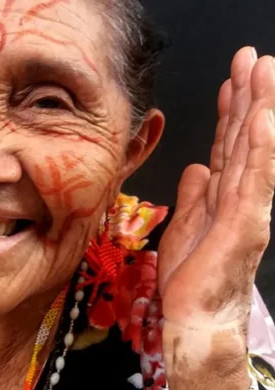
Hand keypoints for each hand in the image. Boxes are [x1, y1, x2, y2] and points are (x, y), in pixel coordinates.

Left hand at [158, 48, 274, 328]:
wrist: (195, 314)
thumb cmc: (191, 275)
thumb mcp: (186, 222)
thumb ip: (194, 192)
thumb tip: (198, 166)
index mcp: (224, 194)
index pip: (228, 143)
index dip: (229, 111)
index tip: (231, 80)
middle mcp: (240, 195)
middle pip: (244, 137)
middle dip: (247, 96)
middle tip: (250, 59)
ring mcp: (247, 207)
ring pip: (252, 149)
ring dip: (257, 109)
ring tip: (261, 73)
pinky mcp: (246, 223)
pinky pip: (254, 179)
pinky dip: (258, 148)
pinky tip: (262, 120)